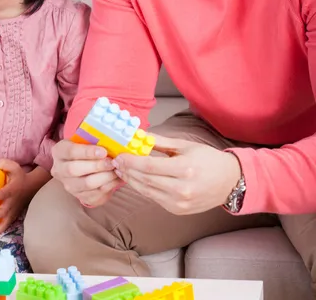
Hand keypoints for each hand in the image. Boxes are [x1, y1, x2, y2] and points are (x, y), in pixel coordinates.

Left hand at [0, 159, 30, 236]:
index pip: (2, 194)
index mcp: (12, 190)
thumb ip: (4, 163)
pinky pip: (6, 225)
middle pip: (2, 212)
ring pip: (5, 223)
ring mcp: (13, 210)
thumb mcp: (14, 166)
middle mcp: (12, 202)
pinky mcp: (13, 215)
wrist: (32, 186)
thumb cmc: (20, 176)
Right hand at [51, 140, 119, 206]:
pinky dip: (109, 186)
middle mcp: (60, 170)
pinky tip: (117, 178)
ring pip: (86, 184)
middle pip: (75, 170)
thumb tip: (111, 141)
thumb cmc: (86, 148)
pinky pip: (95, 194)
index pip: (71, 151)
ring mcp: (69, 185)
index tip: (103, 151)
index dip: (87, 152)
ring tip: (116, 170)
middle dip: (96, 166)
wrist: (83, 164)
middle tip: (112, 162)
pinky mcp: (80, 196)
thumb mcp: (85, 140)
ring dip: (104, 177)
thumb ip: (94, 140)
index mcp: (59, 152)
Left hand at [112, 134, 241, 214]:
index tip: (120, 156)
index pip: (149, 166)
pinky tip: (136, 179)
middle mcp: (182, 189)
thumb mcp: (185, 145)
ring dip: (132, 181)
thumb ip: (160, 142)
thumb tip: (139, 135)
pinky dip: (143, 188)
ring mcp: (180, 202)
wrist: (229, 182)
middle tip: (116, 162)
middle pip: (145, 180)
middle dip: (127, 171)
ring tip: (122, 170)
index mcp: (184, 169)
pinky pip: (154, 198)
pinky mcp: (178, 210)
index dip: (131, 161)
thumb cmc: (207, 159)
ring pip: (147, 191)